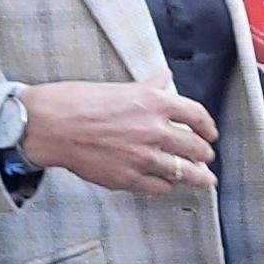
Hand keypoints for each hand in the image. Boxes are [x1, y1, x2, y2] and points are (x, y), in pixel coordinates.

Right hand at [19, 77, 219, 195]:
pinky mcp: (129, 178)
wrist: (52, 125)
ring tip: (203, 178)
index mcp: (154, 103)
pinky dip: (168, 185)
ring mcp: (143, 157)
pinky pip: (160, 186)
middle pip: (196, 147)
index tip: (210, 133)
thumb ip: (149, 86)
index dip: (208, 127)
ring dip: (197, 176)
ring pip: (184, 172)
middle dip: (205, 154)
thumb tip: (165, 77)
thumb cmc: (80, 102)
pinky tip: (168, 183)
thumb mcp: (121, 87)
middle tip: (206, 157)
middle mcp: (154, 130)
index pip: (197, 115)